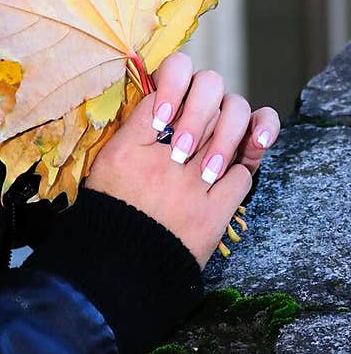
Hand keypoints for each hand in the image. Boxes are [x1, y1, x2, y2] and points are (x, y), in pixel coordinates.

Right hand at [84, 52, 280, 267]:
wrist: (122, 270)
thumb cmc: (113, 211)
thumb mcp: (109, 161)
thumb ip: (135, 129)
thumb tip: (162, 100)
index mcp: (131, 146)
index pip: (168, 83)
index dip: (177, 83)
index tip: (170, 108)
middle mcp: (163, 162)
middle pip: (207, 98)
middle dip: (209, 104)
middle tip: (196, 127)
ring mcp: (192, 187)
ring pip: (231, 129)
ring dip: (228, 134)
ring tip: (213, 153)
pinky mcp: (214, 214)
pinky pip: (243, 175)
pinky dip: (239, 172)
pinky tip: (224, 179)